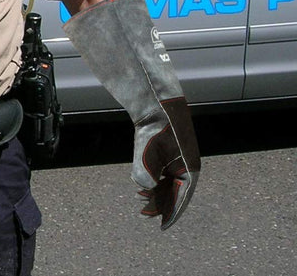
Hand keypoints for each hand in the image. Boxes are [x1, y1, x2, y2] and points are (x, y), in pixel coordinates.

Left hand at [131, 96, 199, 228]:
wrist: (157, 106)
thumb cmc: (156, 128)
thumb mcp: (148, 151)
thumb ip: (145, 172)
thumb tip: (145, 188)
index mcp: (189, 169)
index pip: (182, 198)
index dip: (172, 214)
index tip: (163, 227)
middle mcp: (188, 167)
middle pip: (175, 194)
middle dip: (161, 205)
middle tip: (145, 214)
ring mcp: (180, 162)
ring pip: (169, 185)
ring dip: (157, 195)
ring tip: (142, 202)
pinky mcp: (172, 156)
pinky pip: (166, 176)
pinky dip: (156, 183)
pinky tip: (143, 189)